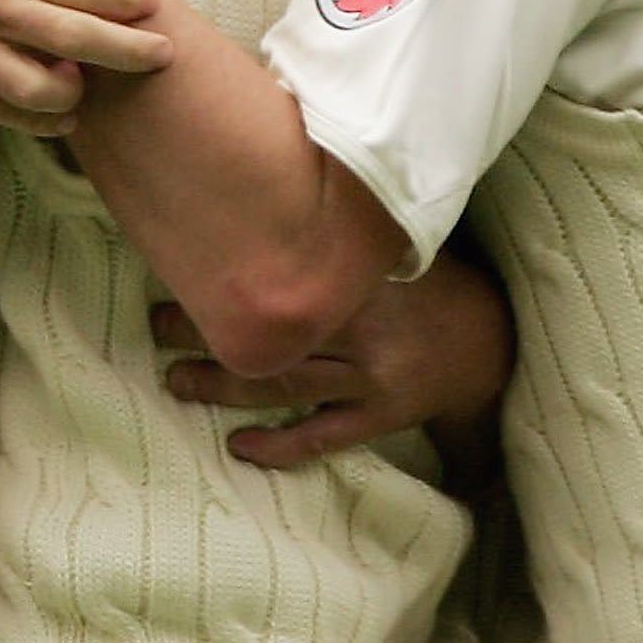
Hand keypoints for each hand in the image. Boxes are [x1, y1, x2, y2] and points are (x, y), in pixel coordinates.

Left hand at [153, 248, 512, 477]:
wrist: (486, 345)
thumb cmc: (422, 286)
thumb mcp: (387, 247)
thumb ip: (337, 232)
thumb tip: (262, 195)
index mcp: (359, 282)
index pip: (285, 277)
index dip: (229, 278)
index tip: (178, 265)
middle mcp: (362, 330)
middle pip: (272, 334)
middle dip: (208, 332)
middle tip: (156, 326)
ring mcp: (371, 378)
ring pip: (284, 386)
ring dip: (223, 386)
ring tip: (175, 381)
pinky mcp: (379, 417)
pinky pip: (322, 436)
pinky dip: (279, 446)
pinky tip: (239, 447)